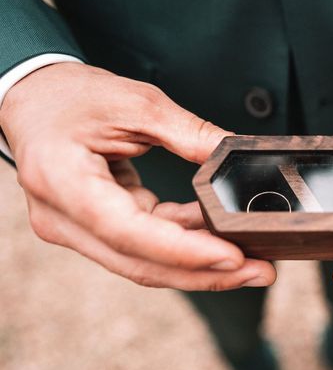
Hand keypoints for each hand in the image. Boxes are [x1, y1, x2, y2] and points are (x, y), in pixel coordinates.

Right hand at [0, 63, 275, 289]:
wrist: (35, 101)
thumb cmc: (71, 97)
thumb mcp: (136, 103)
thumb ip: (189, 134)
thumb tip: (234, 157)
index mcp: (63, 181)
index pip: (129, 231)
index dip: (184, 250)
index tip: (233, 256)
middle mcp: (65, 219)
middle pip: (142, 263)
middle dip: (206, 272)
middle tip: (261, 272)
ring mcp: (77, 231)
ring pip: (146, 263)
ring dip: (201, 265)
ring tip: (253, 263)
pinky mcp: (96, 231)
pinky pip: (145, 247)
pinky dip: (184, 245)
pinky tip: (221, 241)